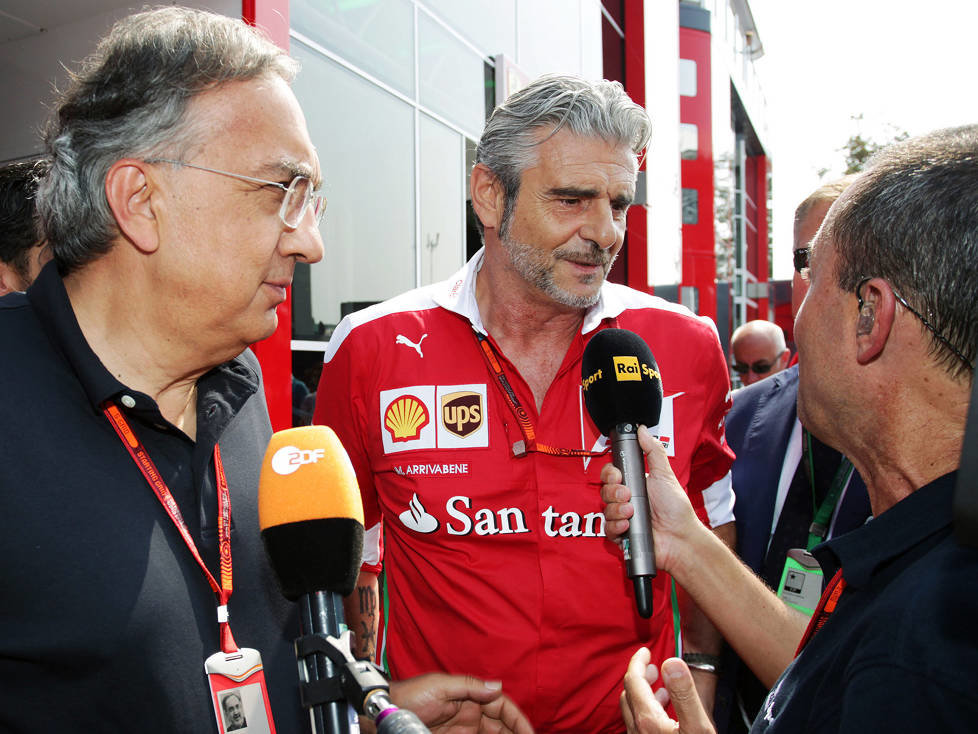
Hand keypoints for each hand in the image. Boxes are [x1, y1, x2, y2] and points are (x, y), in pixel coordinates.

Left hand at [389, 673, 533, 733]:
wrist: (385, 713)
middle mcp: (470, 714)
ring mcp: (462, 730)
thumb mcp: (440, 685)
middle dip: (516, 733)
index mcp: (470, 696)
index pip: (503, 707)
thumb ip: (470, 686)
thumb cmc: (410, 694)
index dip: (519, 720)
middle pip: (502, 726)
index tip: (531, 733)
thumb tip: (497, 685)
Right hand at [600, 425, 702, 574]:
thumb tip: (642, 430)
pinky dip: (616, 527)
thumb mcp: (665, 475)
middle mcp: (626, 501)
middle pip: (604, 491)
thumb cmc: (676, 509)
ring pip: (605, 509)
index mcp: (633, 485)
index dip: (610, 474)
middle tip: (627, 495)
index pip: (610, 475)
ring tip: (632, 512)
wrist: (681, 537)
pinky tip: (628, 526)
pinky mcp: (621, 536)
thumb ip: (653, 451)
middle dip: (613, 492)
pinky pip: (608, 529)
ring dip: (617, 510)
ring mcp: (622, 518)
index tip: (618, 476)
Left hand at [621, 648, 714, 733]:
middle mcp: (637, 730)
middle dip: (640, 676)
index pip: (633, 680)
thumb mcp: (698, 726)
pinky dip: (646, 710)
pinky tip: (662, 714)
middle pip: (629, 694)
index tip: (645, 652)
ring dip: (643, 694)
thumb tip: (672, 663)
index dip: (638, 662)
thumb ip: (684, 694)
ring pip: (632, 710)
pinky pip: (637, 724)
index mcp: (647, 720)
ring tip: (659, 688)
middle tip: (652, 667)